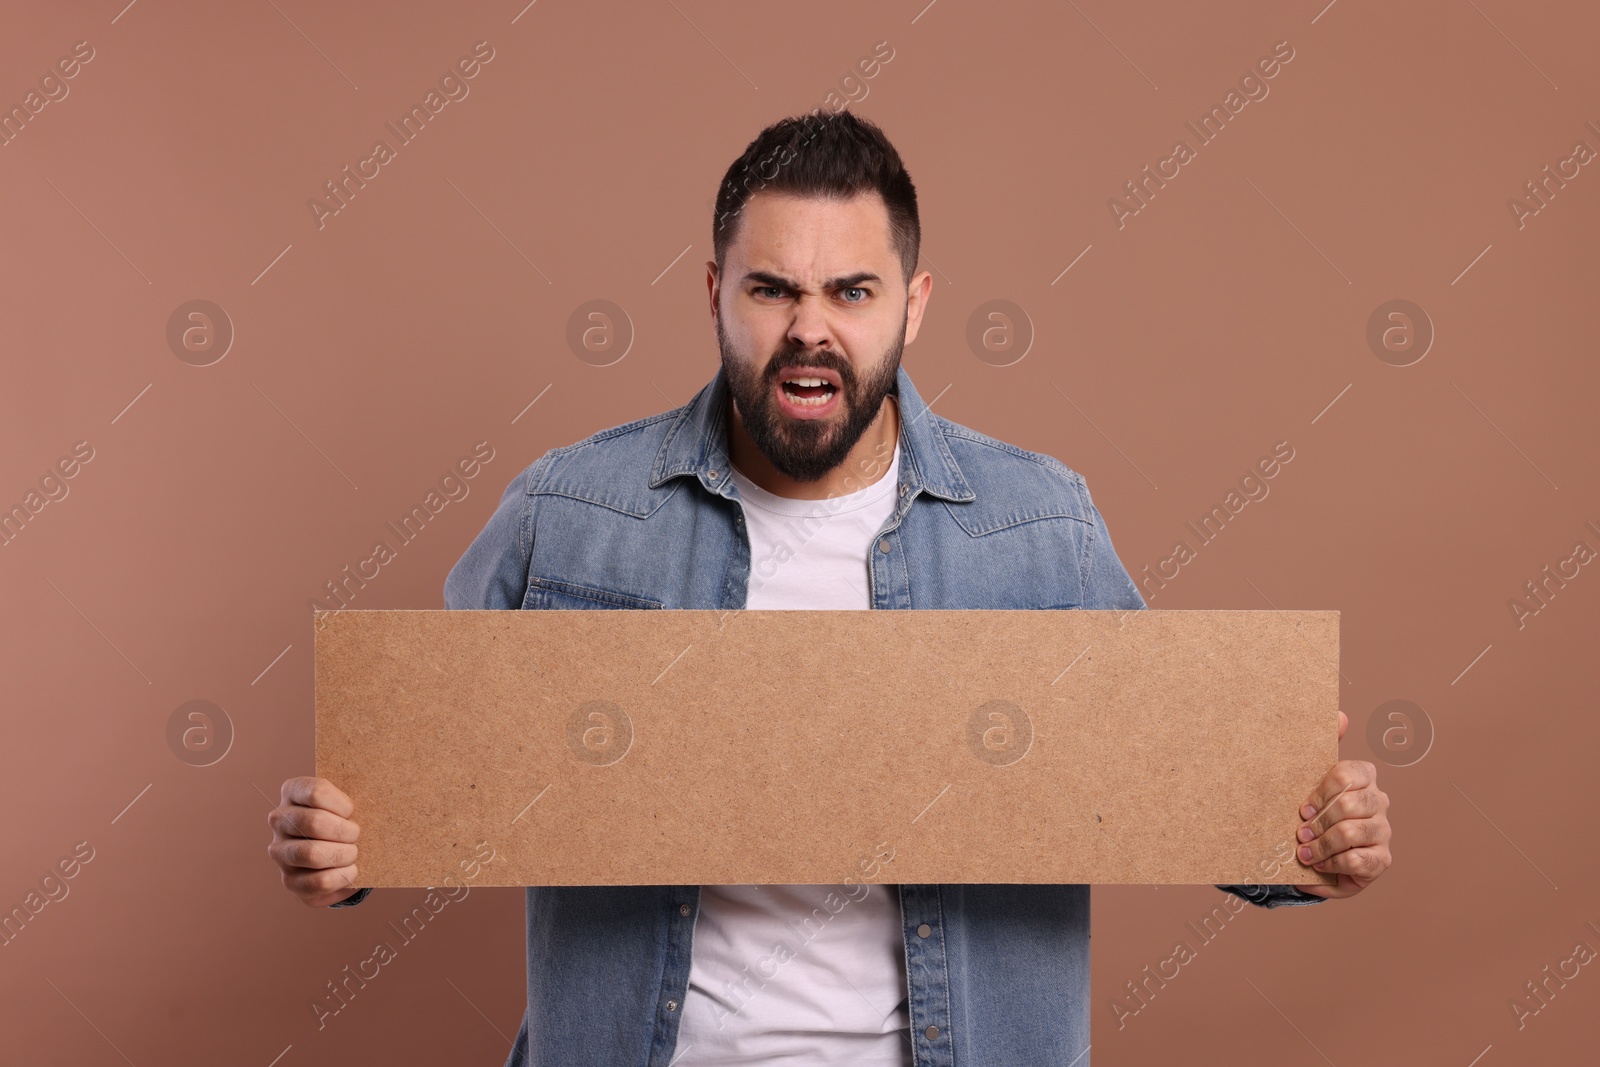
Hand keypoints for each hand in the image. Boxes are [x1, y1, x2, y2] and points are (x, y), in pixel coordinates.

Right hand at [267, 776, 362, 907]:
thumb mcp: (347, 802)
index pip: (316, 792)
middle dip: (345, 831)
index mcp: (292, 792)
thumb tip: (379, 804)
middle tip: (356, 835)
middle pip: (314, 822)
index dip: (342, 805)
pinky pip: (318, 882)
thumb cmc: (345, 819)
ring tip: (353, 853)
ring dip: (343, 854)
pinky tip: (350, 871)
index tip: (352, 812)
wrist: (338, 852)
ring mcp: (280, 852)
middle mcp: (279, 820)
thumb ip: (355, 797)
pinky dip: (342, 877)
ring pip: (312, 853)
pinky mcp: (289, 881)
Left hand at [1291, 711, 1391, 898]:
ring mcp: (1383, 831)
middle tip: (1300, 833)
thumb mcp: (1311, 780)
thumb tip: (1340, 715)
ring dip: (1322, 845)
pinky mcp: (1382, 860)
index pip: (1347, 773)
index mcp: (1364, 777)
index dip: (1321, 793)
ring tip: (1304, 851)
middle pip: (1349, 804)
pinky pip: (1358, 859)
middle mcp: (1379, 802)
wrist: (1316, 854)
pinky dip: (1332, 863)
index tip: (1302, 808)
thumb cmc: (1314, 813)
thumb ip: (1325, 745)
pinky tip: (1320, 864)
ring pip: (1352, 832)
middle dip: (1319, 822)